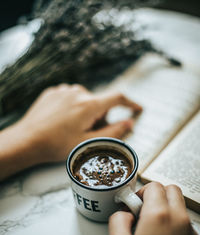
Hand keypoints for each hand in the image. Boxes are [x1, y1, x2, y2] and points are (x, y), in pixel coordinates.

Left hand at [0, 84, 141, 179]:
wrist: (27, 140)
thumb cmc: (57, 144)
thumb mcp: (88, 143)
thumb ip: (113, 132)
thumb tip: (130, 123)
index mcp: (89, 105)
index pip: (117, 98)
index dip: (130, 103)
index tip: (137, 109)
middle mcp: (78, 92)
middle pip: (99, 103)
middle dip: (99, 117)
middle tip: (86, 133)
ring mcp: (64, 90)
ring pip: (85, 100)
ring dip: (85, 112)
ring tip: (70, 128)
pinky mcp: (53, 91)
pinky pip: (71, 97)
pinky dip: (72, 107)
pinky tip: (61, 120)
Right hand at [109, 182, 198, 234]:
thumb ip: (117, 219)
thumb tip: (124, 214)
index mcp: (159, 215)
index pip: (153, 185)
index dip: (140, 192)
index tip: (133, 205)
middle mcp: (178, 219)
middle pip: (171, 189)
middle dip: (156, 194)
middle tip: (143, 209)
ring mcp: (189, 231)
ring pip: (179, 204)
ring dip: (165, 206)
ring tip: (151, 226)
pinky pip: (183, 221)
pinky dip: (173, 220)